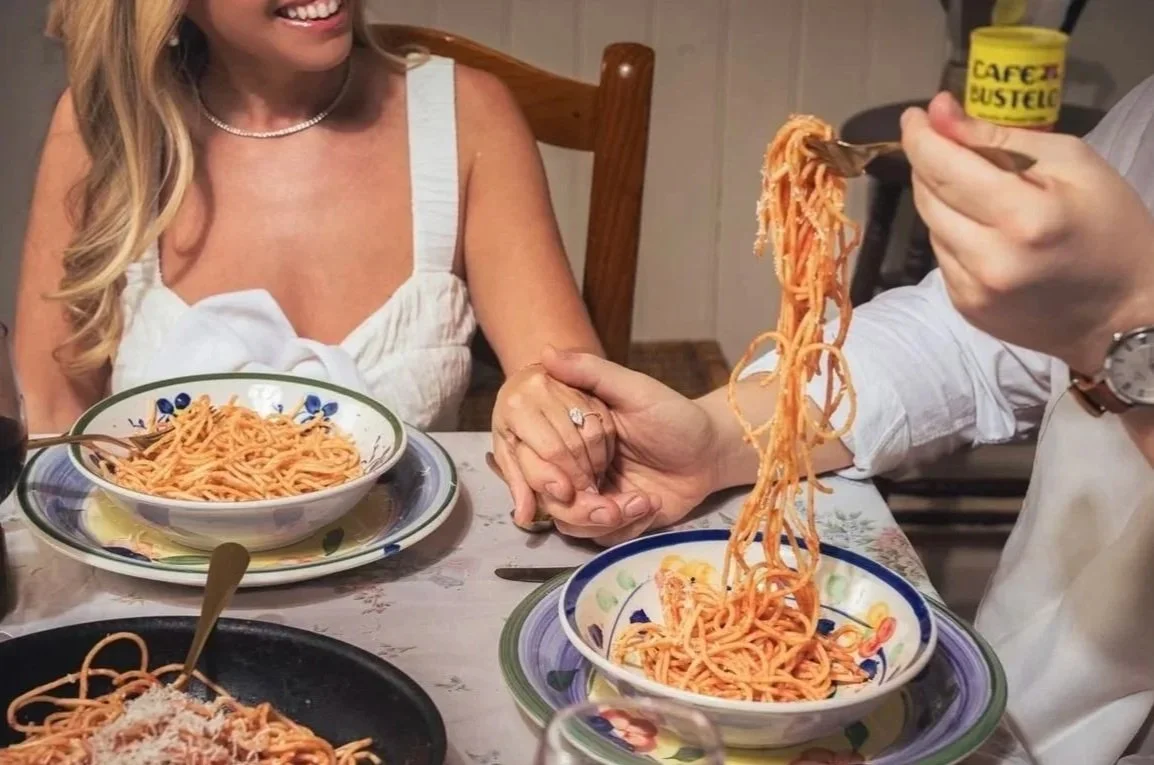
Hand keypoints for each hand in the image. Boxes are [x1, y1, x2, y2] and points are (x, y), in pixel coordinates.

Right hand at [501, 346, 720, 544]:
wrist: (712, 451)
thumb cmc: (674, 415)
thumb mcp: (634, 389)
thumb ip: (591, 373)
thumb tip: (546, 351)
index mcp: (571, 436)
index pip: (535, 462)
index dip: (545, 477)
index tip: (571, 481)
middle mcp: (577, 467)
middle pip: (550, 501)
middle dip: (580, 510)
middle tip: (613, 503)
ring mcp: (596, 495)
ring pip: (572, 525)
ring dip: (605, 521)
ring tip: (640, 502)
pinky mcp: (618, 520)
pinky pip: (603, 538)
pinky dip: (626, 527)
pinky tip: (650, 505)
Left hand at [901, 92, 1153, 372]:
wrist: (1122, 310)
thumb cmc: (1109, 226)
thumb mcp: (1072, 162)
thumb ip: (998, 138)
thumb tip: (939, 113)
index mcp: (1023, 217)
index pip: (945, 168)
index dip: (921, 137)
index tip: (915, 116)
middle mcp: (990, 259)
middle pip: (929, 196)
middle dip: (928, 163)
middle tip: (943, 143)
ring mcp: (974, 290)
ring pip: (930, 226)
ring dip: (941, 199)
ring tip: (974, 188)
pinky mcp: (967, 307)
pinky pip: (941, 255)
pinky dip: (951, 233)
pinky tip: (982, 228)